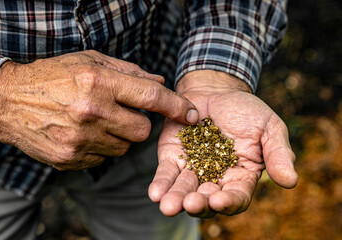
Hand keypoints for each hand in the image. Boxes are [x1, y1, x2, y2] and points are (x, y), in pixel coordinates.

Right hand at [0, 50, 198, 169]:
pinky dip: (101, 148)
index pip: (150, 96)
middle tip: (122, 113)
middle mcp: (91, 112)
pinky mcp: (70, 159)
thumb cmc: (53, 77)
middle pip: (142, 131)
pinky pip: (104, 159)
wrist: (9, 102)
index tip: (192, 113)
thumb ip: (129, 72)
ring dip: (120, 137)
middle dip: (139, 124)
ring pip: (125, 148)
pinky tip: (83, 134)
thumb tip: (161, 80)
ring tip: (98, 122)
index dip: (176, 105)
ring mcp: (80, 139)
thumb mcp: (90, 62)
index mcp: (98, 82)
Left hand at [149, 70, 297, 216]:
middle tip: (189, 204)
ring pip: (184, 190)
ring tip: (168, 205)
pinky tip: (155, 193)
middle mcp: (215, 179)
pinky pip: (166, 174)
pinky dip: (161, 184)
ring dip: (176, 199)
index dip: (228, 202)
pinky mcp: (172, 159)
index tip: (218, 200)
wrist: (216, 91)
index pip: (236, 197)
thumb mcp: (269, 128)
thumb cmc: (246, 110)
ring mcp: (192, 170)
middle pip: (206, 199)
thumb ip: (279, 153)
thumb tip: (291, 181)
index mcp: (241, 176)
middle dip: (197, 204)